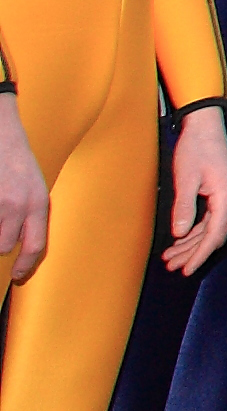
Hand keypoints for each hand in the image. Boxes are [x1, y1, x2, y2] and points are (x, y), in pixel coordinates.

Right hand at [0, 96, 45, 282]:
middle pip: (6, 246)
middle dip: (0, 241)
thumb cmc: (17, 162)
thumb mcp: (34, 187)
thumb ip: (31, 215)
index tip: (17, 276)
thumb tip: (21, 246)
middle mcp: (19, 205)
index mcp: (38, 203)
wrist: (1, 133)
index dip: (26, 266)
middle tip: (0, 223)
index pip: (36, 246)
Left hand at [161, 104, 226, 272]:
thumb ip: (184, 207)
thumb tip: (179, 234)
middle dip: (193, 253)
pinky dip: (195, 232)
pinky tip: (180, 239)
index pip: (215, 235)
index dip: (200, 255)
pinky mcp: (221, 193)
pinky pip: (209, 220)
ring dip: (192, 244)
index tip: (186, 270)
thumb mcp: (186, 178)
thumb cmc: (196, 148)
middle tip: (172, 267)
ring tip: (171, 257)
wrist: (205, 126)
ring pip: (211, 229)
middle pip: (214, 235)